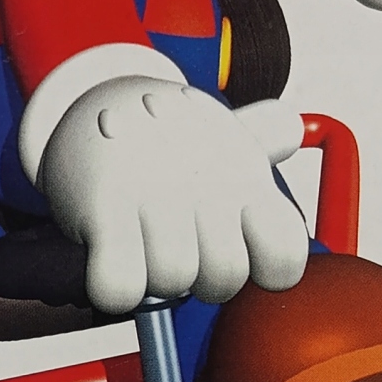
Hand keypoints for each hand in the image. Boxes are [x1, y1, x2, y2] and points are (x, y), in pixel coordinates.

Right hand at [35, 78, 308, 316]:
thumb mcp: (215, 132)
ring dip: (151, 278)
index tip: (239, 256)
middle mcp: (208, 182)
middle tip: (179, 251)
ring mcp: (155, 191)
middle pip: (225, 277)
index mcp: (245, 177)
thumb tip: (291, 130)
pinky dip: (112, 285)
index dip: (264, 272)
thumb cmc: (162, 133)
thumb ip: (262, 141)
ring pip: (172, 280)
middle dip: (199, 280)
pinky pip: (120, 284)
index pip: (285, 256)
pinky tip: (108, 258)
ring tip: (139, 245)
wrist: (90, 96)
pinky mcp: (104, 205)